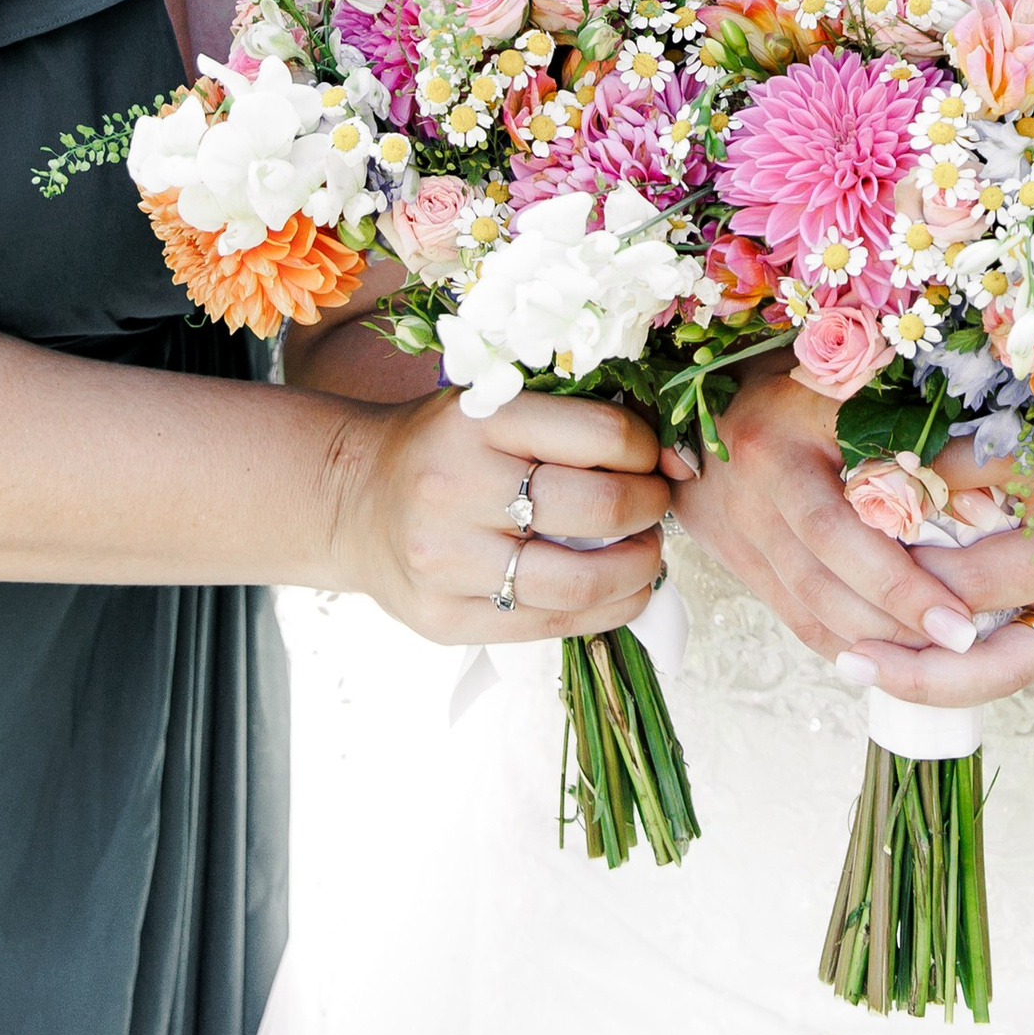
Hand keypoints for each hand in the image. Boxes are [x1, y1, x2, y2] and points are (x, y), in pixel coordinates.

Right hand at [332, 385, 686, 646]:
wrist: (354, 501)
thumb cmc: (446, 447)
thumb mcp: (498, 408)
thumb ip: (578, 423)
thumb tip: (679, 459)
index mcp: (479, 420)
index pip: (603, 435)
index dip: (650, 449)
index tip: (656, 457)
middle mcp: (457, 488)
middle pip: (600, 509)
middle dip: (651, 508)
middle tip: (656, 505)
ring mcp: (448, 561)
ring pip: (582, 582)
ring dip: (638, 569)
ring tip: (644, 553)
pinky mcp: (446, 619)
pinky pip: (552, 625)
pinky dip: (606, 610)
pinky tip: (618, 591)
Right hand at [666, 363, 982, 660]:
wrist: (699, 390)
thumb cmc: (797, 373)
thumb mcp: (849, 377)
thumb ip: (911, 428)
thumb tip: (983, 499)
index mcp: (785, 429)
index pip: (845, 517)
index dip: (900, 574)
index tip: (960, 607)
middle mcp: (755, 481)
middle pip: (824, 569)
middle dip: (896, 613)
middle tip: (960, 639)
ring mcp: (736, 522)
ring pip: (805, 600)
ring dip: (871, 638)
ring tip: (935, 654)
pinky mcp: (731, 552)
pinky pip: (788, 610)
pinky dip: (836, 639)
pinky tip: (882, 655)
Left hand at [853, 455, 1033, 714]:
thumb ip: (978, 457)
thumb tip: (892, 467)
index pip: (960, 519)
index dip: (896, 536)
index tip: (846, 529)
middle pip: (966, 617)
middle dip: (897, 630)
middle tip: (843, 645)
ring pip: (992, 669)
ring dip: (922, 674)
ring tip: (858, 668)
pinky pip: (1023, 665)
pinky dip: (970, 665)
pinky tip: (921, 660)